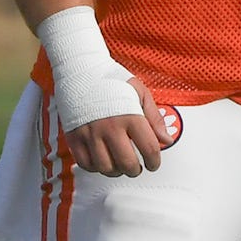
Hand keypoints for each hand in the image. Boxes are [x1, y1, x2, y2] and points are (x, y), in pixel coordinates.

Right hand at [38, 3, 167, 177]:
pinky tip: (102, 160)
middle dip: (136, 170)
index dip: (155, 161)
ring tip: (119, 165)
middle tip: (137, 167)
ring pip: (106, 168)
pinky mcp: (74, 137)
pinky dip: (96, 168)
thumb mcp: (139, 92)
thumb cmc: (113, 81)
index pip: (149, 149)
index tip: (153, 163)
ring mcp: (90, 134)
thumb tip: (166, 141)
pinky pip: (86, 164)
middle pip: (128, 164)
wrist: (80, 69)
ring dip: (116, 171)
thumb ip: (154, 118)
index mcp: (130, 115)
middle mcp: (110, 127)